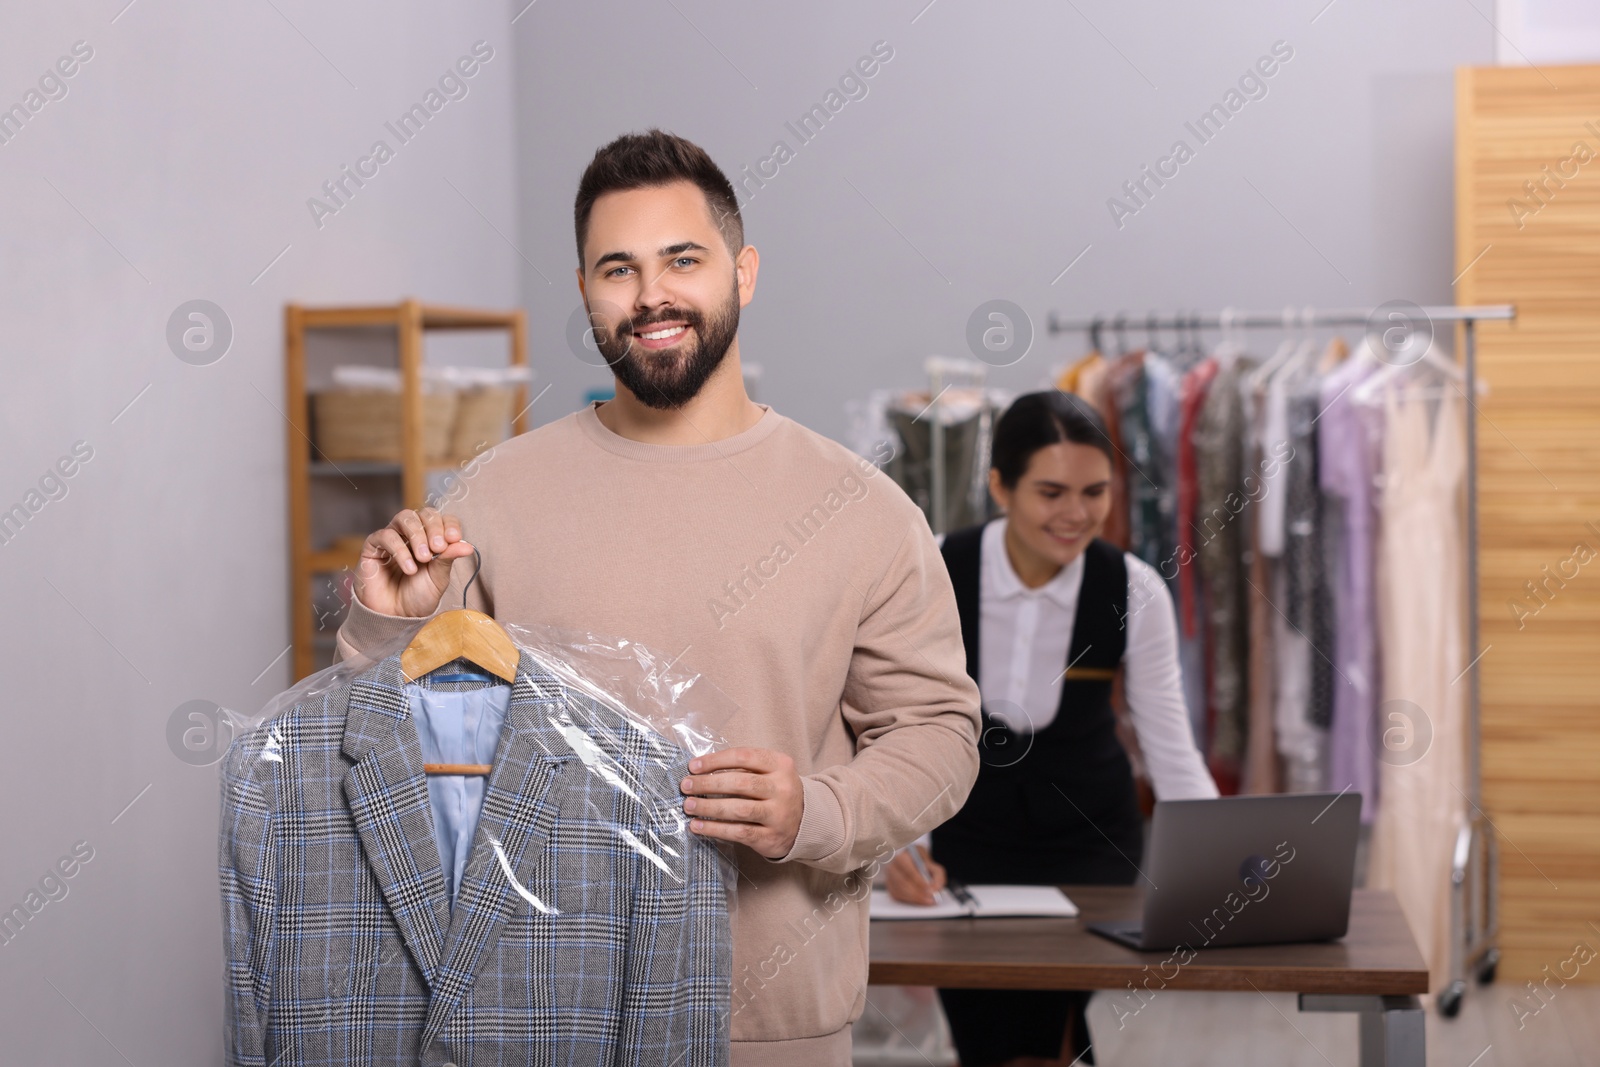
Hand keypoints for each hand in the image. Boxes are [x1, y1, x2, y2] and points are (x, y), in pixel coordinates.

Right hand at [353, 507, 476, 616]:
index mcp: (431, 537)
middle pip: (424, 514)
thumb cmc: (419, 595)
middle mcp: (412, 534)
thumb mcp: (439, 577)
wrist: (396, 616)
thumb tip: (468, 546)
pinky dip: (400, 550)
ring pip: (405, 517)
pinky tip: (409, 568)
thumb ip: (449, 559)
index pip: (442, 518)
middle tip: (438, 548)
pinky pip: (386, 535)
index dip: (449, 524)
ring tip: (424, 558)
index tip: (454, 537)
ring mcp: (392, 537)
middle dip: (434, 528)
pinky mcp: (373, 546)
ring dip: (417, 535)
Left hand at [680, 748, 803, 859]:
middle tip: (686, 785)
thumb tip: (700, 771)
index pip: (744, 757)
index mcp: (781, 764)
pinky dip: (715, 829)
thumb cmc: (776, 792)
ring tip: (689, 805)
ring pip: (739, 809)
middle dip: (708, 783)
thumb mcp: (769, 772)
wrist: (805, 822)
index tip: (693, 766)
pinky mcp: (771, 837)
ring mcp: (779, 814)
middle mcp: (782, 788)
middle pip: (740, 783)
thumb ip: (742, 769)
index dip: (715, 760)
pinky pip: (738, 832)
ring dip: (709, 807)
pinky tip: (697, 826)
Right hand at [885, 846, 945, 905]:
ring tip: (927, 901)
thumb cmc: (921, 862)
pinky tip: (919, 901)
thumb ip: (938, 875)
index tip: (931, 891)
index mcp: (902, 856)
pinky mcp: (889, 886)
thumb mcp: (932, 863)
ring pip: (899, 891)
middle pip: (903, 883)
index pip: (909, 871)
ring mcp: (889, 877)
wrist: (910, 860)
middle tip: (930, 899)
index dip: (920, 883)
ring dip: (914, 899)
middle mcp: (892, 866)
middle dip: (918, 893)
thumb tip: (935, 889)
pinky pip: (897, 896)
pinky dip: (909, 900)